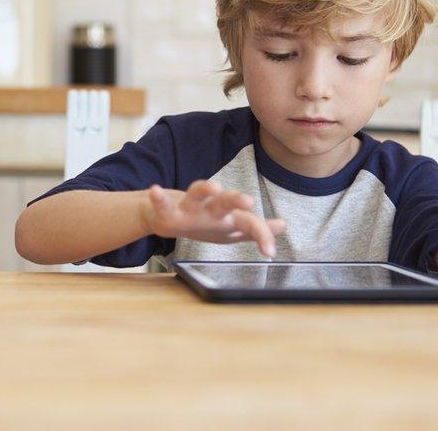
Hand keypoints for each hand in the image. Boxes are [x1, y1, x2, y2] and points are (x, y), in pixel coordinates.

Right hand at [142, 180, 285, 256]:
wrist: (168, 215)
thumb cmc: (204, 222)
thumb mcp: (230, 227)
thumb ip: (255, 228)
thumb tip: (283, 225)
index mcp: (227, 216)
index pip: (249, 222)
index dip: (261, 234)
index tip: (270, 252)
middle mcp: (211, 209)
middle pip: (225, 202)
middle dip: (236, 200)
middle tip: (249, 202)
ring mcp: (190, 208)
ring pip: (197, 195)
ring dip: (204, 189)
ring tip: (212, 187)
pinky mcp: (168, 212)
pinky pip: (162, 204)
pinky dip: (158, 198)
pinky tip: (155, 190)